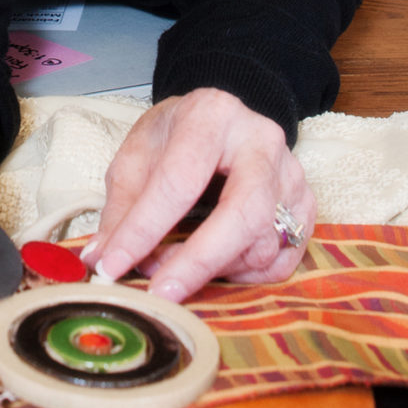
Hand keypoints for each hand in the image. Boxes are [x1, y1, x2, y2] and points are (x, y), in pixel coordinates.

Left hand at [81, 88, 314, 302]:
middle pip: (244, 213)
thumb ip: (120, 206)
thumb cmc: (175, 138)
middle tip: (160, 292)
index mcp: (213, 114)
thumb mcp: (136, 155)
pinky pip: (281, 261)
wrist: (220, 122)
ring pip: (264, 243)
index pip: (179, 180)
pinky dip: (244, 275)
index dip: (143, 229)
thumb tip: (100, 258)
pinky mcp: (306, 206)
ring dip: (214, 269)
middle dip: (198, 261)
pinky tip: (213, 265)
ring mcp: (292, 174)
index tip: (112, 266)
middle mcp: (262, 140)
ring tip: (173, 265)